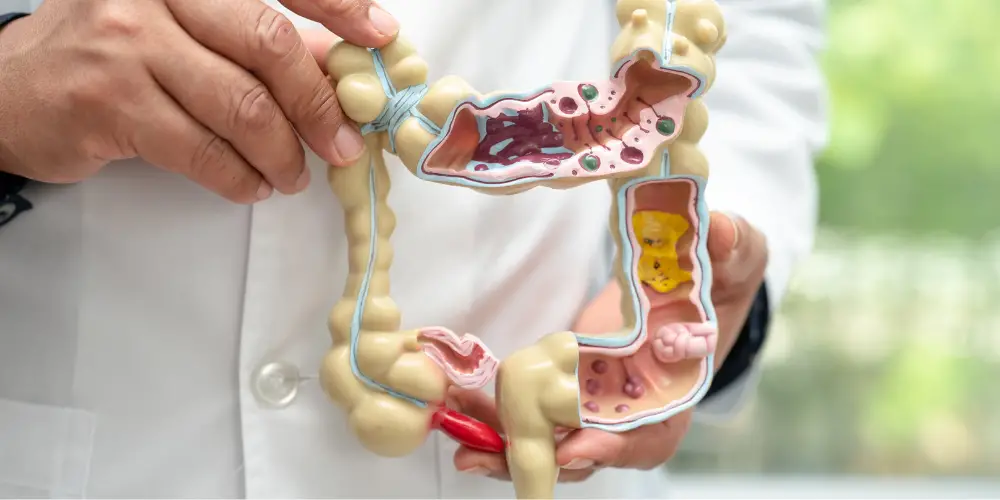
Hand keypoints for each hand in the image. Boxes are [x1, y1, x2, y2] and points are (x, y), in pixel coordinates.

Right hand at [0, 0, 398, 202]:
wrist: (10, 91)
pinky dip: (239, 177)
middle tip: (343, 144)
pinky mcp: (108, 102)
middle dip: (319, 103)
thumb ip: (254, 40)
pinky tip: (251, 184)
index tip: (381, 37)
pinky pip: (202, 150)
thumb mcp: (183, 30)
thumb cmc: (110, 56)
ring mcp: (126, 44)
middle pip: (268, 45)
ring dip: (282, 152)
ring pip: (241, 106)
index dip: (337, 7)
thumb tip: (337, 63)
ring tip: (293, 174)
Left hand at [451, 211, 767, 480]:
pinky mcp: (570, 388)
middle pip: (589, 450)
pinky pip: (534, 413)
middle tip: (492, 457)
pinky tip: (463, 410)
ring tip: (464, 449)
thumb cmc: (720, 278)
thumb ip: (733, 246)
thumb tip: (719, 228)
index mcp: (679, 391)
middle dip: (541, 458)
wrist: (695, 286)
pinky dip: (500, 418)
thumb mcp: (738, 259)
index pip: (650, 434)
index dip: (614, 444)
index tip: (574, 446)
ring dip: (507, 448)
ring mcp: (599, 404)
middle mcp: (636, 411)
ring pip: (553, 441)